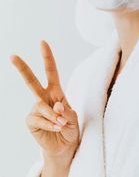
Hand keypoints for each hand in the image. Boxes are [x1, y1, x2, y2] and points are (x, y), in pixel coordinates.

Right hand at [10, 40, 79, 159]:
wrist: (64, 147)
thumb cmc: (70, 128)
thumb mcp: (73, 119)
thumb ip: (66, 111)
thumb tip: (56, 105)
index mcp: (56, 92)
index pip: (51, 72)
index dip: (47, 57)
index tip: (42, 43)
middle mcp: (44, 97)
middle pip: (31, 81)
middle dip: (22, 68)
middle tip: (12, 56)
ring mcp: (36, 108)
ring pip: (40, 105)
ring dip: (53, 116)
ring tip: (61, 124)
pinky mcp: (31, 120)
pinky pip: (38, 119)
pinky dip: (49, 124)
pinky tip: (55, 128)